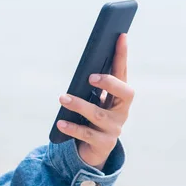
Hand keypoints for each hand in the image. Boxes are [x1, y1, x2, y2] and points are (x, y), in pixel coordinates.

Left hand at [56, 34, 133, 169]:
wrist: (94, 149)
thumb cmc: (93, 118)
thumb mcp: (95, 100)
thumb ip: (93, 86)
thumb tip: (84, 67)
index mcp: (120, 96)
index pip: (124, 71)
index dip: (123, 54)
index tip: (121, 36)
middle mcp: (122, 110)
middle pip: (125, 93)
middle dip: (110, 83)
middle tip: (91, 77)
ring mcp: (114, 128)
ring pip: (99, 114)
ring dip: (80, 104)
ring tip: (63, 97)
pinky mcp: (103, 143)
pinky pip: (87, 134)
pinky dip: (72, 127)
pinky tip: (60, 122)